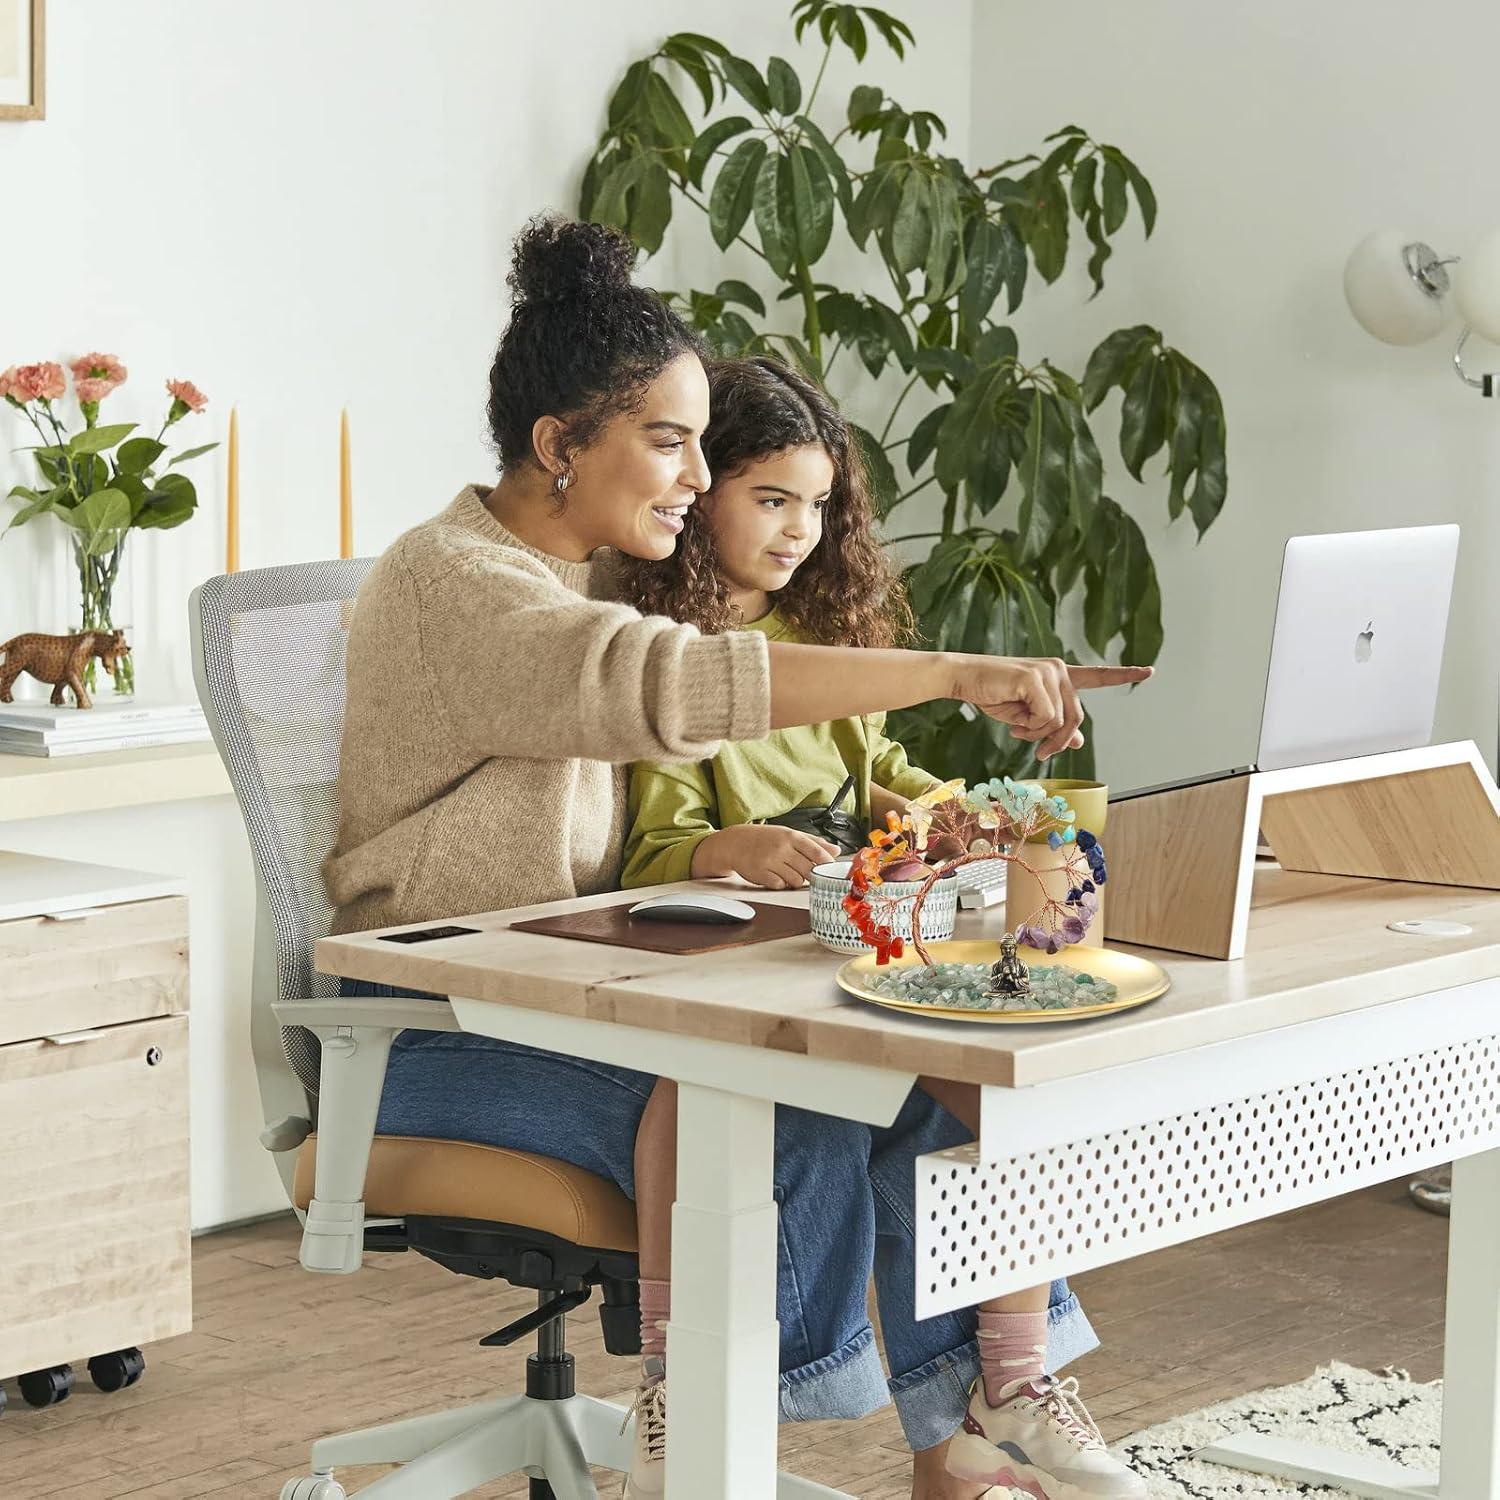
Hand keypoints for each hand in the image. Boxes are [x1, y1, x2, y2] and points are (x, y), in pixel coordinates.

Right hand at [691, 825, 839, 889]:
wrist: (735, 843)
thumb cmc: (765, 838)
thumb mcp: (788, 834)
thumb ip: (813, 842)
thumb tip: (835, 851)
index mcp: (791, 836)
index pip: (817, 852)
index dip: (827, 864)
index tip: (831, 869)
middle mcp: (781, 848)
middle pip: (809, 870)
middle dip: (812, 875)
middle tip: (810, 873)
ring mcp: (770, 862)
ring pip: (796, 880)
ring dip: (797, 880)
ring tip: (789, 872)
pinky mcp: (761, 875)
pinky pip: (781, 885)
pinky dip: (782, 883)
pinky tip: (777, 875)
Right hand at [948, 656, 1153, 760]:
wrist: (964, 679)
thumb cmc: (993, 696)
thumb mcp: (1026, 717)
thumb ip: (1054, 726)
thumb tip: (1078, 740)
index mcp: (1059, 675)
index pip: (1097, 676)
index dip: (1123, 675)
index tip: (1149, 671)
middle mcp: (1059, 669)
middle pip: (1076, 717)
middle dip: (1057, 741)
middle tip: (1040, 753)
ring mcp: (1049, 671)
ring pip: (1060, 721)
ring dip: (1037, 734)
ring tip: (1017, 729)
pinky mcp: (1036, 678)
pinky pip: (1045, 717)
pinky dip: (1028, 727)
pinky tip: (1013, 718)